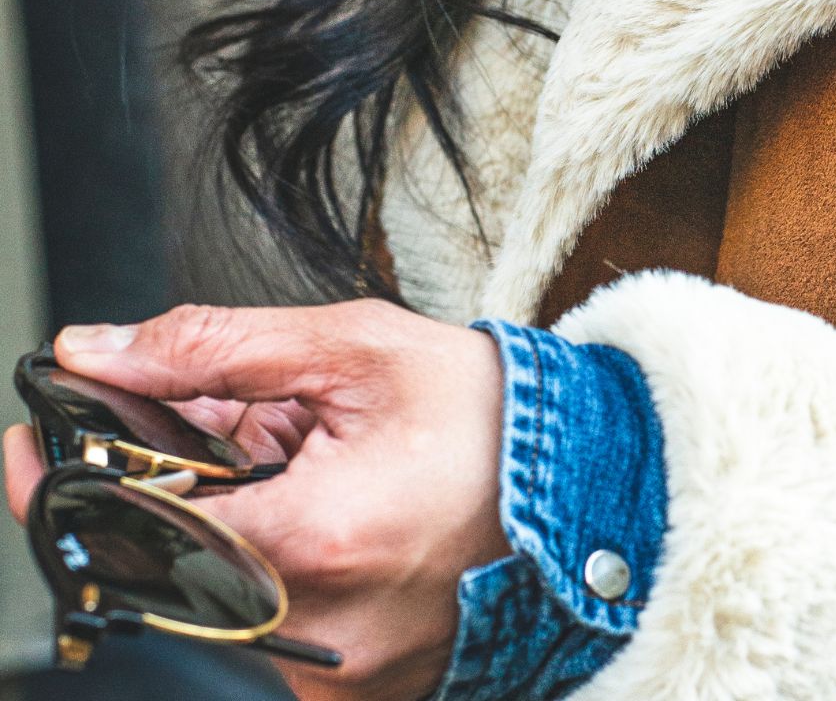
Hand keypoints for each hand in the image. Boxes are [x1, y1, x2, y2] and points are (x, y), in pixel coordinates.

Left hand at [3, 300, 509, 700]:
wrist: (599, 488)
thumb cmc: (498, 424)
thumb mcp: (358, 351)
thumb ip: (214, 350)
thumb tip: (103, 353)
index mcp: (313, 539)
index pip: (129, 521)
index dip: (67, 478)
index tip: (38, 443)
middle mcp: (318, 628)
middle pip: (167, 563)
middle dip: (176, 495)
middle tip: (242, 441)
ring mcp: (338, 672)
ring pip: (216, 602)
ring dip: (229, 536)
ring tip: (313, 480)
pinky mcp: (357, 691)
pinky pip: (269, 635)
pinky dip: (276, 576)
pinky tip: (336, 526)